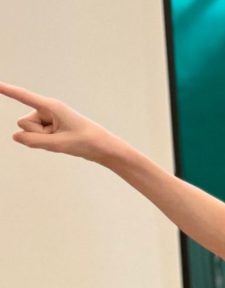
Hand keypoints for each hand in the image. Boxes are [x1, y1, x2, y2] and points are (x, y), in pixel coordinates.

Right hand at [0, 82, 116, 161]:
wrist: (103, 147)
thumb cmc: (85, 142)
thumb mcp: (58, 144)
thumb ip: (33, 141)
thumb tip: (15, 136)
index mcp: (52, 106)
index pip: (24, 96)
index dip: (8, 90)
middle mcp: (48, 109)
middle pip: (23, 122)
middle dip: (36, 133)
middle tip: (60, 137)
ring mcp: (48, 118)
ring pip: (28, 130)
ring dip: (42, 138)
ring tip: (63, 139)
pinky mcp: (50, 126)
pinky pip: (36, 136)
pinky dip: (45, 141)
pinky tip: (62, 141)